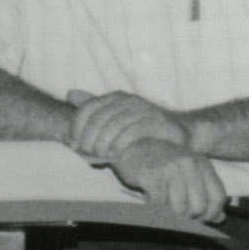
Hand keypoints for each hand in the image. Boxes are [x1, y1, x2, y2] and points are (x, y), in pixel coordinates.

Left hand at [70, 91, 189, 163]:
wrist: (178, 133)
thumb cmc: (143, 126)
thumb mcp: (116, 115)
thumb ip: (95, 105)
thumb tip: (70, 93)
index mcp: (115, 97)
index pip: (87, 108)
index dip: (76, 126)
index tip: (73, 144)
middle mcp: (128, 100)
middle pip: (98, 119)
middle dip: (88, 139)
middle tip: (86, 154)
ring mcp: (142, 109)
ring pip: (113, 126)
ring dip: (102, 144)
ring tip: (100, 156)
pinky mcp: (155, 122)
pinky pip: (131, 133)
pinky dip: (119, 145)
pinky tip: (115, 155)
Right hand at [110, 138, 227, 222]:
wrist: (133, 145)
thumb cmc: (161, 163)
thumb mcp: (188, 174)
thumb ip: (205, 194)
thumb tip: (219, 218)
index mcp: (203, 165)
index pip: (218, 197)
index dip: (211, 214)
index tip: (200, 220)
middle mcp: (190, 165)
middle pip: (199, 207)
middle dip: (189, 218)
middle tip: (177, 217)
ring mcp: (171, 169)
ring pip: (179, 209)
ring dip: (171, 216)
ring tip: (163, 211)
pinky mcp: (152, 175)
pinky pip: (159, 205)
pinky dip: (156, 211)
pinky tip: (151, 206)